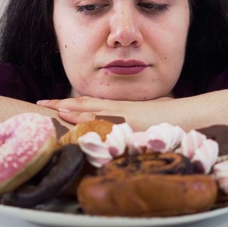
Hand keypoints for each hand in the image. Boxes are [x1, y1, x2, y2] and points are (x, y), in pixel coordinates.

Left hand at [36, 96, 173, 130]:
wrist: (185, 115)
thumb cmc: (170, 117)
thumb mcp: (148, 116)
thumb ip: (135, 120)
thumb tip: (131, 123)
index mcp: (120, 108)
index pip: (91, 104)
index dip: (72, 104)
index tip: (56, 104)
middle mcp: (117, 110)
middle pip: (84, 104)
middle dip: (62, 104)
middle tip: (41, 103)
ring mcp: (121, 116)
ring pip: (89, 111)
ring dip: (69, 110)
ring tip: (50, 108)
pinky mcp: (126, 123)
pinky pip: (101, 122)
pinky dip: (85, 121)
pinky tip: (72, 120)